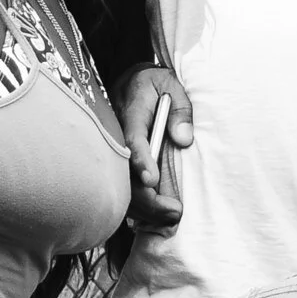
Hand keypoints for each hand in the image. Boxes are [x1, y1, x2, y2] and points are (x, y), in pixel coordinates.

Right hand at [115, 65, 193, 229]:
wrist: (129, 80)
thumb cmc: (154, 84)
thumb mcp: (171, 84)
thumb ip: (180, 109)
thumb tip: (183, 139)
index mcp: (130, 113)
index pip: (132, 139)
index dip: (140, 161)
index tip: (152, 180)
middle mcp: (116, 135)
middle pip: (124, 172)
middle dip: (146, 197)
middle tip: (174, 211)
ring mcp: (113, 151)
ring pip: (120, 185)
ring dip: (144, 207)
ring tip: (171, 217)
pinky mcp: (116, 163)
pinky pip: (121, 187)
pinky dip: (137, 205)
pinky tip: (157, 215)